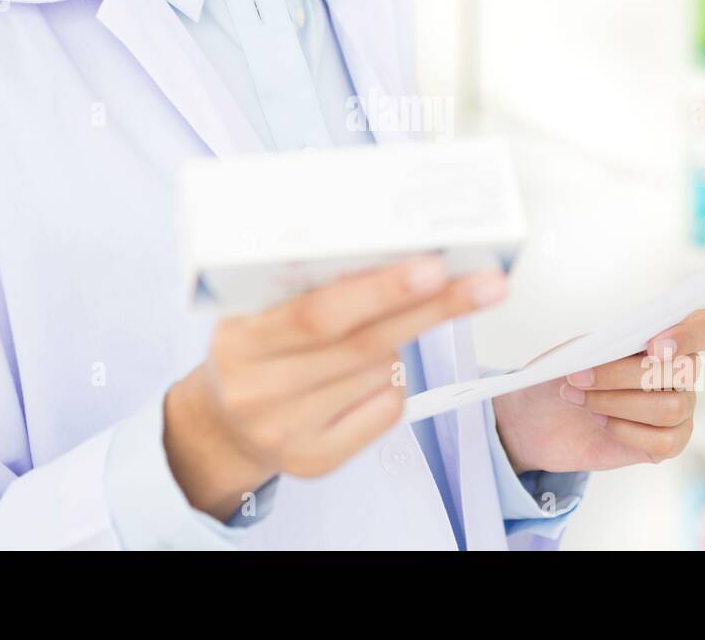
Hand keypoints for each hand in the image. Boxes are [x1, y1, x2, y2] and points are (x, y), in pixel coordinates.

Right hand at [163, 258, 507, 520]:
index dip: (380, 289)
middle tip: (482, 284)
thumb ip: (307, 278)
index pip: (318, 311)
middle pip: (362, 344)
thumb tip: (386, 243)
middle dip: (430, 309)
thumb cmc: (255, 347)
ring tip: (387, 324)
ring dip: (400, 343)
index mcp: (239, 335)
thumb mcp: (259, 304)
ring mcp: (285, 430)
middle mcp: (257, 388)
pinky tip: (376, 370)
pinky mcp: (315, 461)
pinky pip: (384, 410)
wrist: (223, 424)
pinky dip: (395, 381)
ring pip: (379, 373)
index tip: (432, 265)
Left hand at [492, 309, 704, 473]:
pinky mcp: (669, 443)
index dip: (692, 334)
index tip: (653, 345)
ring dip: (616, 403)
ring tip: (582, 400)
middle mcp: (682, 371)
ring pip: (671, 407)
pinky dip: (625, 430)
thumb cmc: (565, 373)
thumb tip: (620, 348)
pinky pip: (665, 441)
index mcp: (667, 335)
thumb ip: (603, 345)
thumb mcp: (575, 351)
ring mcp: (680, 407)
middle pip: (683, 370)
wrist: (542, 417)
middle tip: (577, 378)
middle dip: (621, 374)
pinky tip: (601, 422)